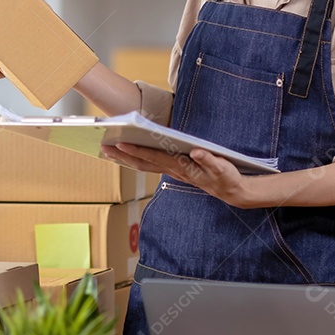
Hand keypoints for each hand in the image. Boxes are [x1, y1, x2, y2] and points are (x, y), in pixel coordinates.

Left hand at [101, 143, 246, 205]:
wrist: (231, 191)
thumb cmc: (226, 177)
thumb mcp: (222, 168)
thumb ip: (209, 160)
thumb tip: (196, 151)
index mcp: (182, 166)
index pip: (154, 157)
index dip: (137, 150)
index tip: (121, 143)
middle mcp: (173, 169)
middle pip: (143, 162)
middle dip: (123, 155)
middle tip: (104, 147)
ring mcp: (172, 171)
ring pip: (144, 165)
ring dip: (126, 159)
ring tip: (109, 150)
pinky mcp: (175, 170)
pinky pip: (151, 165)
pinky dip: (136, 159)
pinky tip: (127, 155)